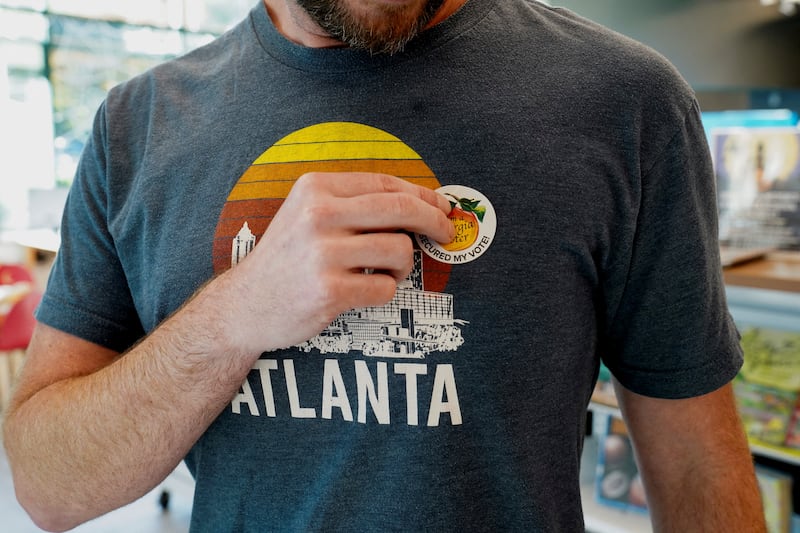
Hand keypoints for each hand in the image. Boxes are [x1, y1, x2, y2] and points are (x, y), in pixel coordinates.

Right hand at [219, 172, 453, 353]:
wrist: (246, 306)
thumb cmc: (287, 260)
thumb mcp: (307, 214)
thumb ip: (355, 204)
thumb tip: (422, 202)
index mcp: (315, 189)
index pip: (384, 184)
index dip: (422, 195)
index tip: (442, 206)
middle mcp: (318, 216)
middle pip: (400, 209)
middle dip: (434, 221)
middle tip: (446, 233)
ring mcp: (323, 254)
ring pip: (399, 250)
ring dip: (402, 266)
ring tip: (382, 273)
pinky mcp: (329, 290)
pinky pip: (387, 288)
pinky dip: (385, 291)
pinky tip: (363, 291)